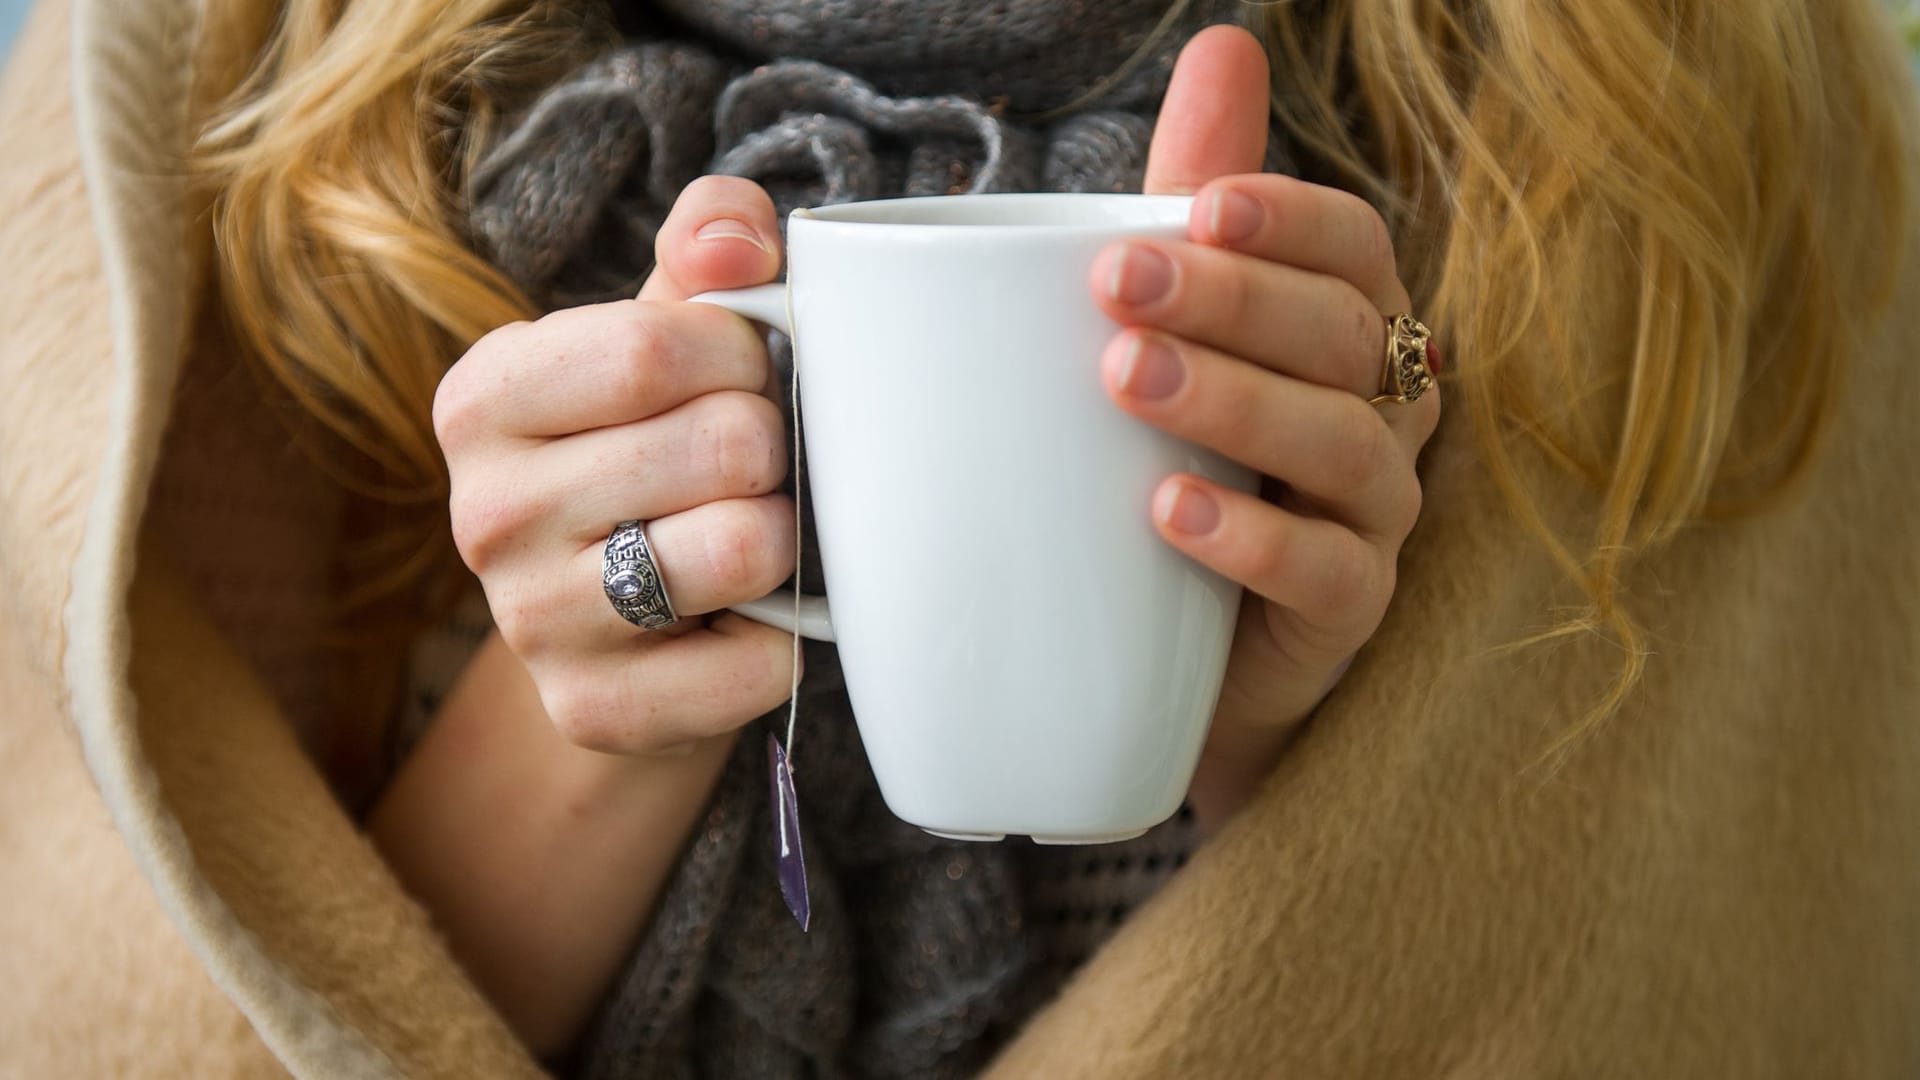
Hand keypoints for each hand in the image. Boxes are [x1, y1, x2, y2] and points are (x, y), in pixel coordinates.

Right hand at [434, 176, 799, 755]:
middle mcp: (482, 513)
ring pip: (746, 549)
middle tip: (749, 469)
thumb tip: (742, 241)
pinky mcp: (591, 713)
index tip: (745, 375)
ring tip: (747, 534)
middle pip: (721, 444)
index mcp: (483, 397)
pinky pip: (758, 662)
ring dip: (784, 538)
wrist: (619, 631)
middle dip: (772, 447)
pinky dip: (784, 639)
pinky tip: (742, 621)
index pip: (659, 346)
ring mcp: (529, 624)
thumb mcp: (664, 332)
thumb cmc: (653, 449)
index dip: (745, 354)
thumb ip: (707, 247)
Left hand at [1108, 27, 1441, 825]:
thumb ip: (1197, 203)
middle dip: (1234, 299)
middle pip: (1342, 334)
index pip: (1355, 248)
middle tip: (1118, 284)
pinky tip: (1168, 513)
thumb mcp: (1179, 330)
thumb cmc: (1182, 464)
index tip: (1196, 204)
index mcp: (1346, 326)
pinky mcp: (1349, 616)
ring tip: (1127, 380)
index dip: (1289, 220)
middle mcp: (1383, 410)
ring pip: (1342, 444)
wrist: (1178, 656)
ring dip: (1235, 403)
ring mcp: (1376, 515)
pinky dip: (1252, 540)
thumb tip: (1224, 42)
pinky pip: (1331, 573)